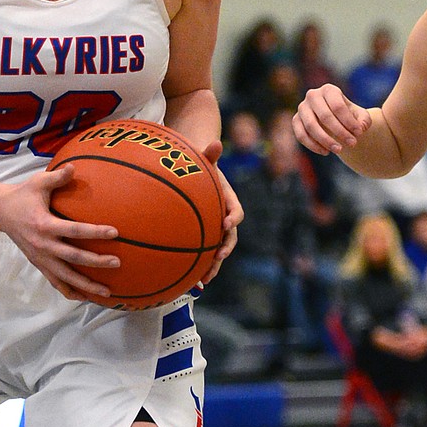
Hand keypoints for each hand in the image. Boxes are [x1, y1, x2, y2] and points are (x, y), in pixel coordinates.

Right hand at [0, 165, 118, 301]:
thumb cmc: (23, 195)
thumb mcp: (38, 182)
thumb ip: (57, 177)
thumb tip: (75, 168)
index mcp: (44, 225)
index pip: (74, 230)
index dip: (94, 232)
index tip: (114, 232)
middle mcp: (42, 245)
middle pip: (73, 257)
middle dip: (96, 262)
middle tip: (117, 262)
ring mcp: (40, 258)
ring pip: (66, 277)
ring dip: (86, 285)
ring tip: (107, 291)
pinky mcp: (38, 264)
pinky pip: (55, 282)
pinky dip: (70, 292)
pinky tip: (86, 298)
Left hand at [200, 140, 240, 284]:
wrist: (196, 171)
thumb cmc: (199, 164)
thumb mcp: (204, 158)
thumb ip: (209, 154)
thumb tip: (215, 143)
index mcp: (228, 199)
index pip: (236, 210)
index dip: (233, 217)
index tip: (227, 223)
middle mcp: (224, 216)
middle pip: (229, 236)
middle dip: (224, 248)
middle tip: (217, 258)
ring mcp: (214, 228)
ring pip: (217, 250)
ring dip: (213, 266)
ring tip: (204, 280)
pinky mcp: (204, 235)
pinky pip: (203, 253)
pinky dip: (199, 267)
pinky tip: (190, 283)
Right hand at [294, 84, 370, 155]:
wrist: (334, 119)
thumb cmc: (348, 116)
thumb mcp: (360, 116)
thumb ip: (364, 120)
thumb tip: (360, 127)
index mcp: (329, 90)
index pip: (338, 106)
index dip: (349, 121)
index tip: (359, 133)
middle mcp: (312, 95)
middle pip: (325, 116)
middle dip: (340, 132)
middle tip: (352, 144)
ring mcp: (302, 108)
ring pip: (311, 126)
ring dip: (326, 140)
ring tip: (339, 150)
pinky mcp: (296, 120)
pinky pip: (301, 135)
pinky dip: (313, 145)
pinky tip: (326, 152)